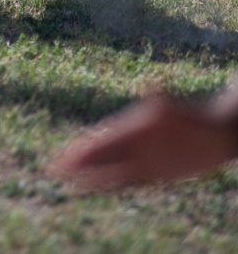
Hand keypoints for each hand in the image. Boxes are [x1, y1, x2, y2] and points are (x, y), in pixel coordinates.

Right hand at [50, 93, 237, 189]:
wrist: (216, 134)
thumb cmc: (197, 120)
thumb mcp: (179, 109)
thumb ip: (162, 101)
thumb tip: (152, 85)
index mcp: (135, 128)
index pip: (103, 140)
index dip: (83, 149)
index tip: (65, 155)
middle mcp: (135, 143)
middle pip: (102, 154)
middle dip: (79, 161)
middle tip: (54, 168)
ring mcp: (144, 157)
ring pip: (112, 167)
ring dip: (91, 173)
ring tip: (69, 179)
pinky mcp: (155, 170)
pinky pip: (128, 179)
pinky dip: (111, 182)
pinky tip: (100, 186)